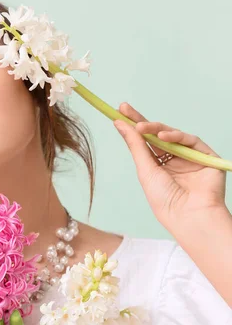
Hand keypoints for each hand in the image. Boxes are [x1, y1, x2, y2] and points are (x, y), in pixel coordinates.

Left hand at [113, 103, 226, 230]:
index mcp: (158, 167)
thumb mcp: (145, 171)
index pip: (145, 142)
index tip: (119, 112)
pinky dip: (177, 136)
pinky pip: (191, 140)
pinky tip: (164, 136)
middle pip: (156, 135)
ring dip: (156, 128)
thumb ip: (136, 145)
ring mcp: (190, 157)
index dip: (133, 127)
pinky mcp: (205, 156)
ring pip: (172, 135)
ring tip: (141, 127)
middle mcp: (174, 160)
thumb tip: (120, 124)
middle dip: (141, 121)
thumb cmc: (165, 201)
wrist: (189, 216)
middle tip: (125, 108)